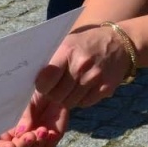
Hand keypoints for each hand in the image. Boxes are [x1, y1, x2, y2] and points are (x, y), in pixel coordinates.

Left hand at [0, 24, 128, 146]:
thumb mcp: (67, 42)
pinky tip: (84, 87)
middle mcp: (81, 65)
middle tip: (57, 87)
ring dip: (67, 98)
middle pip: (57, 95)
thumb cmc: (86, 44)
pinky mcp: (105, 88)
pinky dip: (81, 99)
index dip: (41, 87)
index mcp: (67, 51)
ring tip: (71, 86)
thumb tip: (27, 79)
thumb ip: (51, 59)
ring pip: (70, 102)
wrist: (120, 43)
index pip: (45, 80)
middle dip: (54, 95)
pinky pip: (84, 104)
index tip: (42, 85)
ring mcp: (94, 78)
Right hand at [0, 90, 66, 146]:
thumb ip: (24, 117)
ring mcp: (34, 144)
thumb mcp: (27, 102)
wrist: (53, 93)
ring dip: (37, 146)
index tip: (11, 146)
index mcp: (8, 131)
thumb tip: (21, 132)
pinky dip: (49, 145)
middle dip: (23, 145)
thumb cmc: (34, 95)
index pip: (0, 146)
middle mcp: (19, 140)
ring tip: (43, 130)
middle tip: (31, 135)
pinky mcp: (49, 144)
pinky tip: (52, 133)